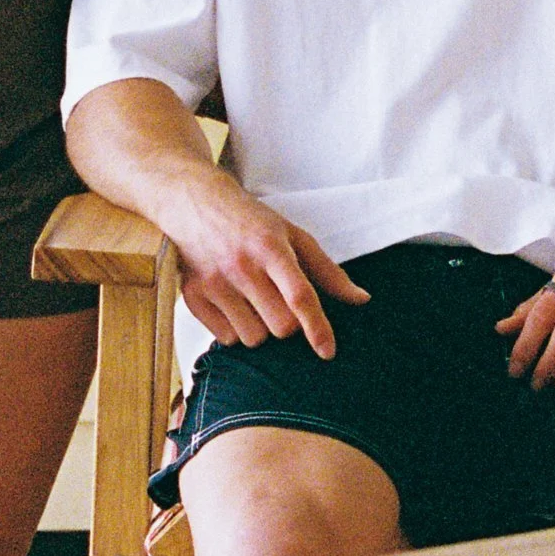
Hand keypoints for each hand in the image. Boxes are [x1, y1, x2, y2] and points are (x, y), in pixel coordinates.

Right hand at [172, 177, 369, 358]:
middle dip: (287, 322)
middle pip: (281, 326)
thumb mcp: (292, 235)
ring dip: (260, 328)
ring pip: (253, 338)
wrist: (194, 203)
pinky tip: (231, 302)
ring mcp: (214, 283)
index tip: (327, 352)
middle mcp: (241, 266)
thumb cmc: (250, 221)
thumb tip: (361, 299)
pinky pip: (226, 338)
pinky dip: (234, 329)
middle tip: (278, 299)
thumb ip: (327, 270)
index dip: (317, 327)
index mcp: (271, 247)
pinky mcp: (193, 296)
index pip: (299, 296)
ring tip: (252, 299)